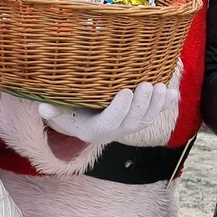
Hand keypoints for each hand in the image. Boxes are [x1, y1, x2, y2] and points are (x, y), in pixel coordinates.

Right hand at [39, 82, 177, 142]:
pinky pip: (157, 115)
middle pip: (133, 121)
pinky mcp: (140, 120)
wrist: (84, 122)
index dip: (120, 109)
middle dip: (142, 103)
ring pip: (148, 120)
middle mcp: (116, 132)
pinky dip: (167, 105)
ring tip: (160, 86)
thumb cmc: (69, 113)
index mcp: (96, 131)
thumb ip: (52, 112)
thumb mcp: (59, 114)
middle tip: (147, 85)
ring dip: (157, 104)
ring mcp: (130, 127)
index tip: (126, 91)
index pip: (111, 123)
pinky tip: (174, 94)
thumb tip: (42, 108)